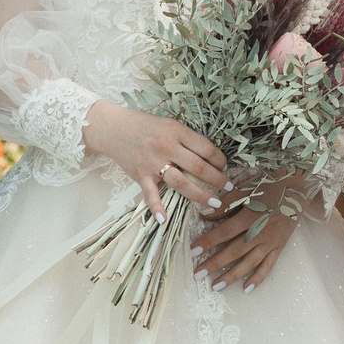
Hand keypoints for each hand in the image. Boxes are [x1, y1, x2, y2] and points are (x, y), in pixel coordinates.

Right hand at [83, 101, 229, 217]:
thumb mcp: (170, 124)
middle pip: (198, 167)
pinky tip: (164, 219)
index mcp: (177, 131)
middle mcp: (166, 147)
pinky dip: (157, 207)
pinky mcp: (140, 175)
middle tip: (229, 188)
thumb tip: (211, 156)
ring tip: (215, 203)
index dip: (220, 160)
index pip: (206, 148)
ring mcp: (153, 162)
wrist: (115, 128)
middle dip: (217, 179)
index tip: (225, 167)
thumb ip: (187, 139)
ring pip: (181, 182)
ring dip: (200, 195)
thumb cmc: (146, 126)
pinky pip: (150, 194)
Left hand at [190, 184, 304, 291]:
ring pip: (249, 262)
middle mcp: (261, 232)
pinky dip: (258, 278)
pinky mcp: (280, 247)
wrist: (298, 186)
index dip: (208, 241)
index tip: (193, 251)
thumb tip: (205, 215)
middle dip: (215, 263)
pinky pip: (268, 265)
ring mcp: (271, 242)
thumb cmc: (270, 184)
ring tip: (216, 286)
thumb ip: (226, 204)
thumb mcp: (246, 189)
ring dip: (232, 276)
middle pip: (235, 251)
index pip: (225, 232)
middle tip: (197, 274)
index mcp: (251, 216)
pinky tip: (246, 289)